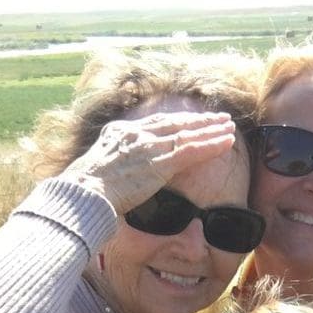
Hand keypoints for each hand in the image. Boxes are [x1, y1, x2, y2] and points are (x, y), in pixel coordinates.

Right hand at [63, 111, 236, 214]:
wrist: (83, 194)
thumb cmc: (84, 191)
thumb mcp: (95, 169)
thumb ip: (110, 166)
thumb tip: (114, 176)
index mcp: (119, 133)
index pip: (155, 123)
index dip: (177, 121)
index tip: (191, 120)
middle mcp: (136, 134)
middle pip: (174, 123)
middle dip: (198, 120)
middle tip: (219, 117)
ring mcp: (148, 147)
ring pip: (187, 134)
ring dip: (211, 130)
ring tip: (229, 126)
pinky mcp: (159, 163)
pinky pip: (191, 151)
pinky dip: (210, 145)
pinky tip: (226, 142)